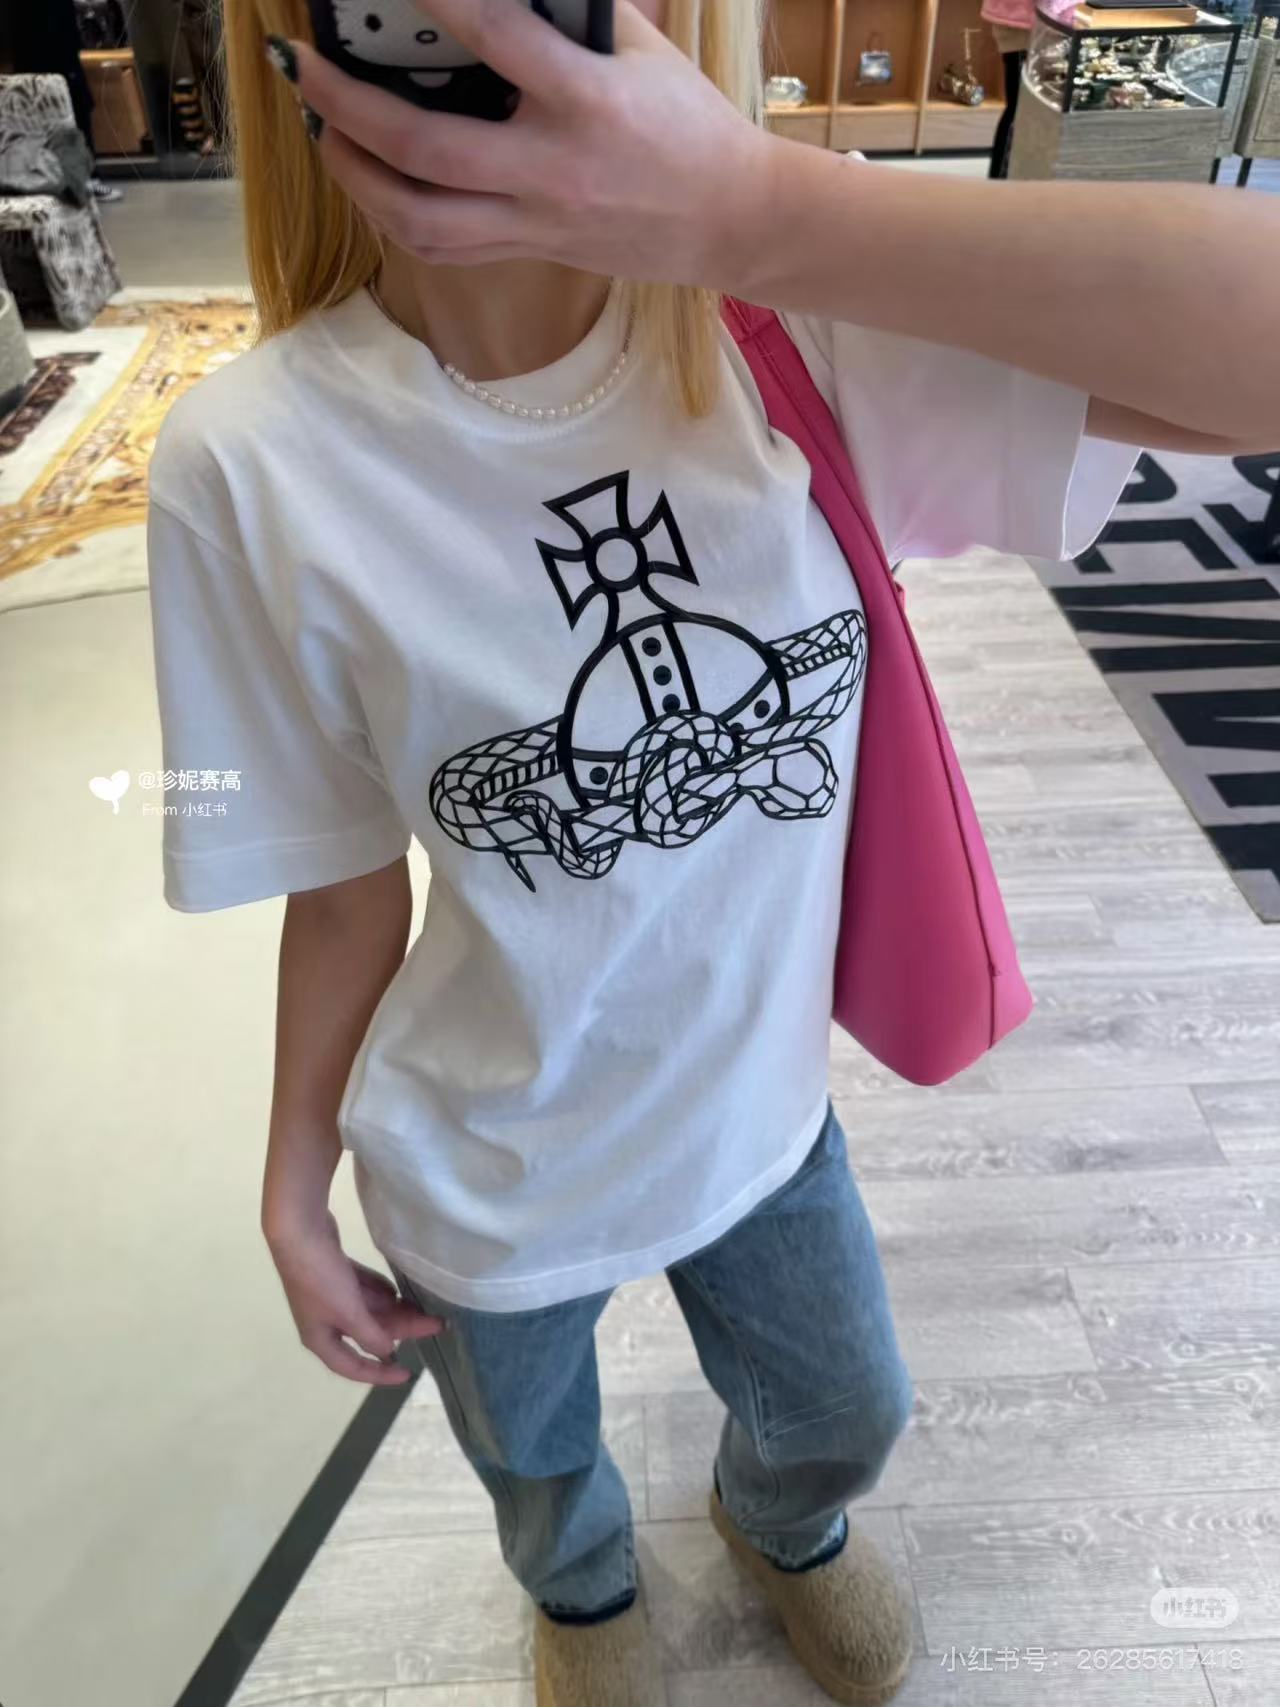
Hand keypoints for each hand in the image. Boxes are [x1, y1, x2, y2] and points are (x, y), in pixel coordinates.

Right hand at [265, 1205, 444, 1385]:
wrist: (300, 1232)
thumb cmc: (320, 1280)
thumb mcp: (348, 1313)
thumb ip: (370, 1335)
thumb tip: (386, 1352)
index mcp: (320, 1338)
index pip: (352, 1367)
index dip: (379, 1375)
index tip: (408, 1375)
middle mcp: (325, 1321)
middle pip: (368, 1334)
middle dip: (401, 1330)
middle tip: (435, 1324)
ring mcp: (329, 1296)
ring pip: (368, 1310)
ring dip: (394, 1310)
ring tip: (423, 1306)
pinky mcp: (335, 1274)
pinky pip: (364, 1290)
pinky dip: (381, 1292)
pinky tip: (398, 1291)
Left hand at [278, 0, 776, 283]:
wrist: (727, 218)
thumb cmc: (685, 125)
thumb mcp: (638, 51)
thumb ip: (565, 18)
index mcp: (587, 100)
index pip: (498, 36)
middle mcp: (551, 169)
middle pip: (425, 148)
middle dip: (348, 105)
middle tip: (303, 65)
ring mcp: (536, 221)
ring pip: (420, 216)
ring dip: (354, 174)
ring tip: (321, 130)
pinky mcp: (530, 252)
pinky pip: (441, 247)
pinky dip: (392, 215)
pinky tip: (368, 181)